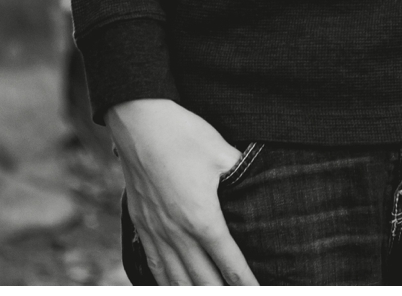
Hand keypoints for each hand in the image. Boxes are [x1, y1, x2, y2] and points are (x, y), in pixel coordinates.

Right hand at [106, 98, 258, 284]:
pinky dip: (167, 284)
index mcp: (203, 219)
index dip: (247, 284)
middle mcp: (178, 234)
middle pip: (204, 281)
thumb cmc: (184, 135)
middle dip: (223, 293)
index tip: (259, 292)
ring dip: (196, 292)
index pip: (230, 265)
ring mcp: (156, 232)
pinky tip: (176, 288)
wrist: (138, 122)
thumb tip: (263, 181)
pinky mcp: (141, 225)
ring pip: (177, 281)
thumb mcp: (222, 152)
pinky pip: (154, 266)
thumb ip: (243, 174)